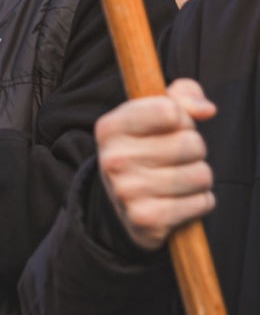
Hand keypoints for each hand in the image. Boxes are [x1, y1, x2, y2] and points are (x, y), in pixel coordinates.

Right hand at [96, 78, 216, 250]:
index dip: (182, 118)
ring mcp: (127, 191)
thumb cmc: (147, 148)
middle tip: (175, 157)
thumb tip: (206, 110)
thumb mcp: (157, 112)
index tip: (170, 126)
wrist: (123, 202)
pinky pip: (203, 202)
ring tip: (178, 179)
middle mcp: (112, 159)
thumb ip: (183, 95)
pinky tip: (178, 200)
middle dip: (195, 149)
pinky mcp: (146, 219)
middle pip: (191, 144)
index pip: (169, 111)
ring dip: (199, 177)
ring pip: (201, 174)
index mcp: (110, 128)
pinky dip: (199, 201)